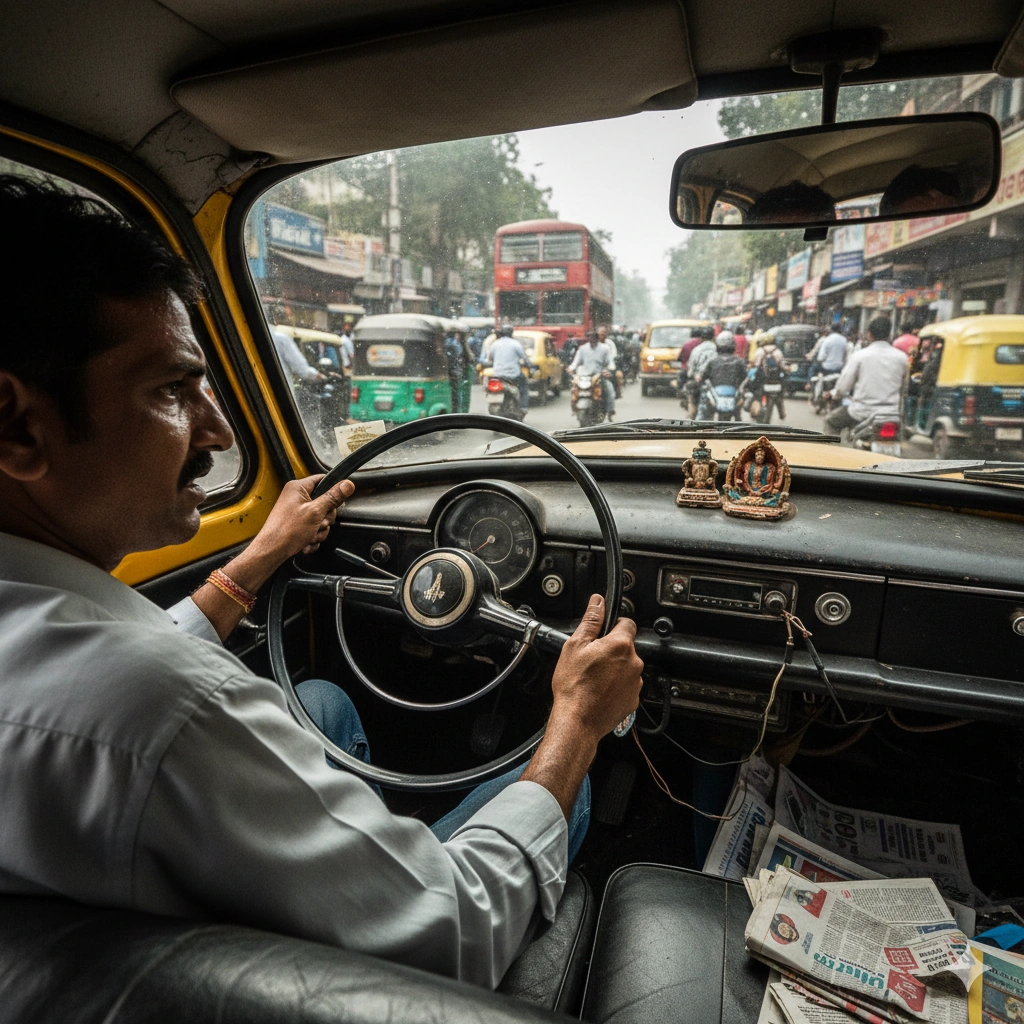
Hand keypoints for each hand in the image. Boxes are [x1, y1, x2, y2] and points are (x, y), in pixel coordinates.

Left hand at [251, 475, 354, 566]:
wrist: (272, 551)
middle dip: (325, 519)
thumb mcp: (315, 512)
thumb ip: (333, 498)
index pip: (323, 480)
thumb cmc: (286, 531)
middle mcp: (296, 497)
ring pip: (321, 518)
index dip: (333, 491)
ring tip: (310, 535)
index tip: (338, 501)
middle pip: (325, 503)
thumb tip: (347, 485)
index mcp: (298, 488)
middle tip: (319, 524)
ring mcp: (297, 511)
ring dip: (319, 531)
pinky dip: (313, 537)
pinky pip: (314, 528)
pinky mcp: (297, 524)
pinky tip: (306, 542)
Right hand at [549, 594, 643, 740]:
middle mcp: (634, 662)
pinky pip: (626, 685)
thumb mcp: (575, 646)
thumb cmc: (574, 686)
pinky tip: (600, 690)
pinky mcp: (634, 699)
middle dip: (611, 649)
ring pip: (626, 666)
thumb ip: (591, 621)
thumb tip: (598, 602)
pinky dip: (616, 686)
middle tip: (591, 659)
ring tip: (594, 677)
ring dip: (615, 668)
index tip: (603, 633)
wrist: (578, 721)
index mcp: (620, 645)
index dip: (614, 625)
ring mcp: (635, 682)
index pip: (627, 623)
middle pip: (626, 647)